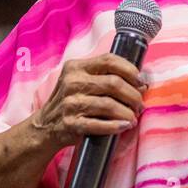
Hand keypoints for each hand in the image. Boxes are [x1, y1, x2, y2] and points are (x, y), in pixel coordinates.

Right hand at [31, 51, 147, 148]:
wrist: (45, 126)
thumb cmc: (71, 102)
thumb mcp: (81, 82)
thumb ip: (106, 78)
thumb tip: (142, 84)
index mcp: (76, 67)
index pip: (109, 60)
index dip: (130, 70)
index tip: (141, 82)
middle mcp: (71, 82)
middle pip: (113, 83)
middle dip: (133, 95)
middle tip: (140, 105)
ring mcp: (70, 103)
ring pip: (109, 105)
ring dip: (127, 113)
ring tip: (133, 118)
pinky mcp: (70, 123)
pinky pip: (99, 124)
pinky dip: (116, 126)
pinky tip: (124, 126)